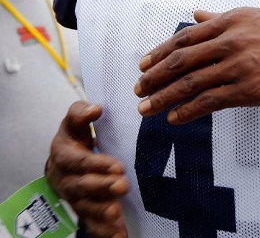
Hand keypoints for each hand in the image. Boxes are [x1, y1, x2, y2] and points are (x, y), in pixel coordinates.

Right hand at [46, 102, 128, 237]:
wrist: (65, 161)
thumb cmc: (75, 137)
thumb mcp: (75, 121)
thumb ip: (81, 113)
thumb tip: (95, 109)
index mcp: (63, 155)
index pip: (77, 161)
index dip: (95, 164)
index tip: (117, 166)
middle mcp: (66, 179)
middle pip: (82, 186)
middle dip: (102, 187)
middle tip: (122, 185)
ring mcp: (74, 197)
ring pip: (85, 207)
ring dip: (101, 211)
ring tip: (116, 212)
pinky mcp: (85, 210)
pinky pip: (92, 224)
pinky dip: (104, 232)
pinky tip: (118, 236)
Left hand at [134, 8, 259, 123]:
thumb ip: (224, 18)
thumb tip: (197, 15)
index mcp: (233, 20)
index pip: (186, 37)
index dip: (160, 52)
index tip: (144, 64)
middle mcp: (231, 40)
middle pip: (181, 60)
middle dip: (154, 76)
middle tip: (138, 89)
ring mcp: (239, 65)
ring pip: (191, 82)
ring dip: (164, 97)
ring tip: (146, 108)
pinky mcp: (250, 90)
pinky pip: (210, 101)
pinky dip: (188, 110)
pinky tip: (174, 118)